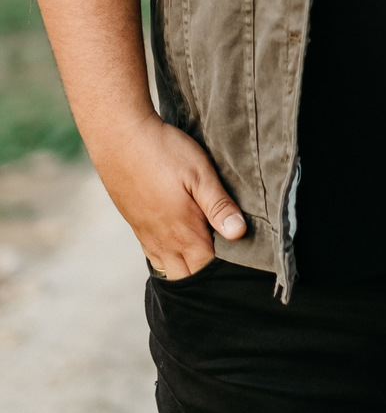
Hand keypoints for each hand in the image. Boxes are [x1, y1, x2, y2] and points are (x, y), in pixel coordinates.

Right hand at [96, 110, 246, 280]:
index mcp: (183, 232)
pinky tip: (176, 241)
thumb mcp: (200, 173)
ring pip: (169, 269)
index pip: (209, 264)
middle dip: (206, 268)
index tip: (239, 245)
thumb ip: (219, 206)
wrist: (120, 139)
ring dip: (187, 265)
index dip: (226, 259)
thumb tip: (239, 233)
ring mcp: (147, 236)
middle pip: (189, 273)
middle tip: (222, 245)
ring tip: (202, 245)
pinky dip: (168, 257)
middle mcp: (163, 241)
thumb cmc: (164, 152)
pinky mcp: (136, 225)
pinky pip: (154, 256)